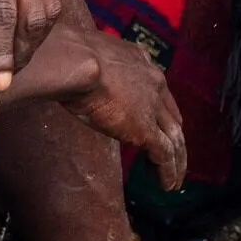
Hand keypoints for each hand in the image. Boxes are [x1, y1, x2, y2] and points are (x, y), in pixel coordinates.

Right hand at [0, 15, 187, 190]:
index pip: (158, 91)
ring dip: (177, 161)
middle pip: (172, 117)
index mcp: (138, 62)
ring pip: (174, 138)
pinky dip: (168, 171)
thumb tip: (63, 68)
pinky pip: (164, 155)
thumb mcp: (84, 57)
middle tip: (177, 155)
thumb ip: (86, 67)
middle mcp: (153, 83)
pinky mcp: (145, 128)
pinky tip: (168, 186)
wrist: (73, 60)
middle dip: (175, 137)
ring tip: (175, 180)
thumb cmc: (67, 54)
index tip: (162, 123)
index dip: (162, 111)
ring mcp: (151, 107)